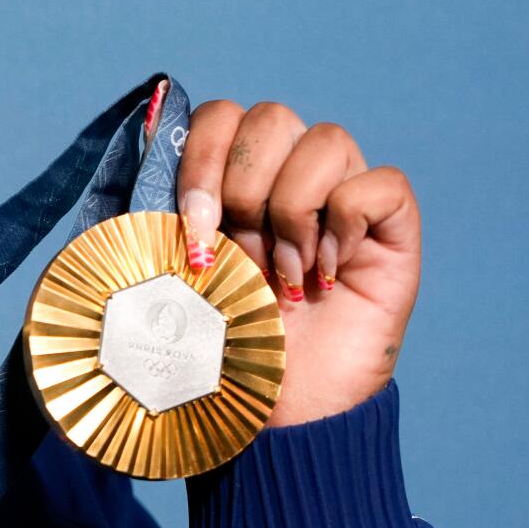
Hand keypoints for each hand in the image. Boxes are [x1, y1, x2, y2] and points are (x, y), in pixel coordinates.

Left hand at [176, 102, 419, 427]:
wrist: (276, 412)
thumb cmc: (221, 346)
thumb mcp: (169, 276)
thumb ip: (152, 214)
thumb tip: (135, 142)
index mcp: (234, 177)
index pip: (219, 115)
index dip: (201, 160)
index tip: (194, 230)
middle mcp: (291, 174)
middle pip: (272, 117)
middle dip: (245, 191)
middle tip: (243, 260)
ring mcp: (345, 196)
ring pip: (327, 140)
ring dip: (293, 214)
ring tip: (286, 278)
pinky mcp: (393, 227)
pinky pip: (380, 182)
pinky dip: (347, 224)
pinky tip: (328, 276)